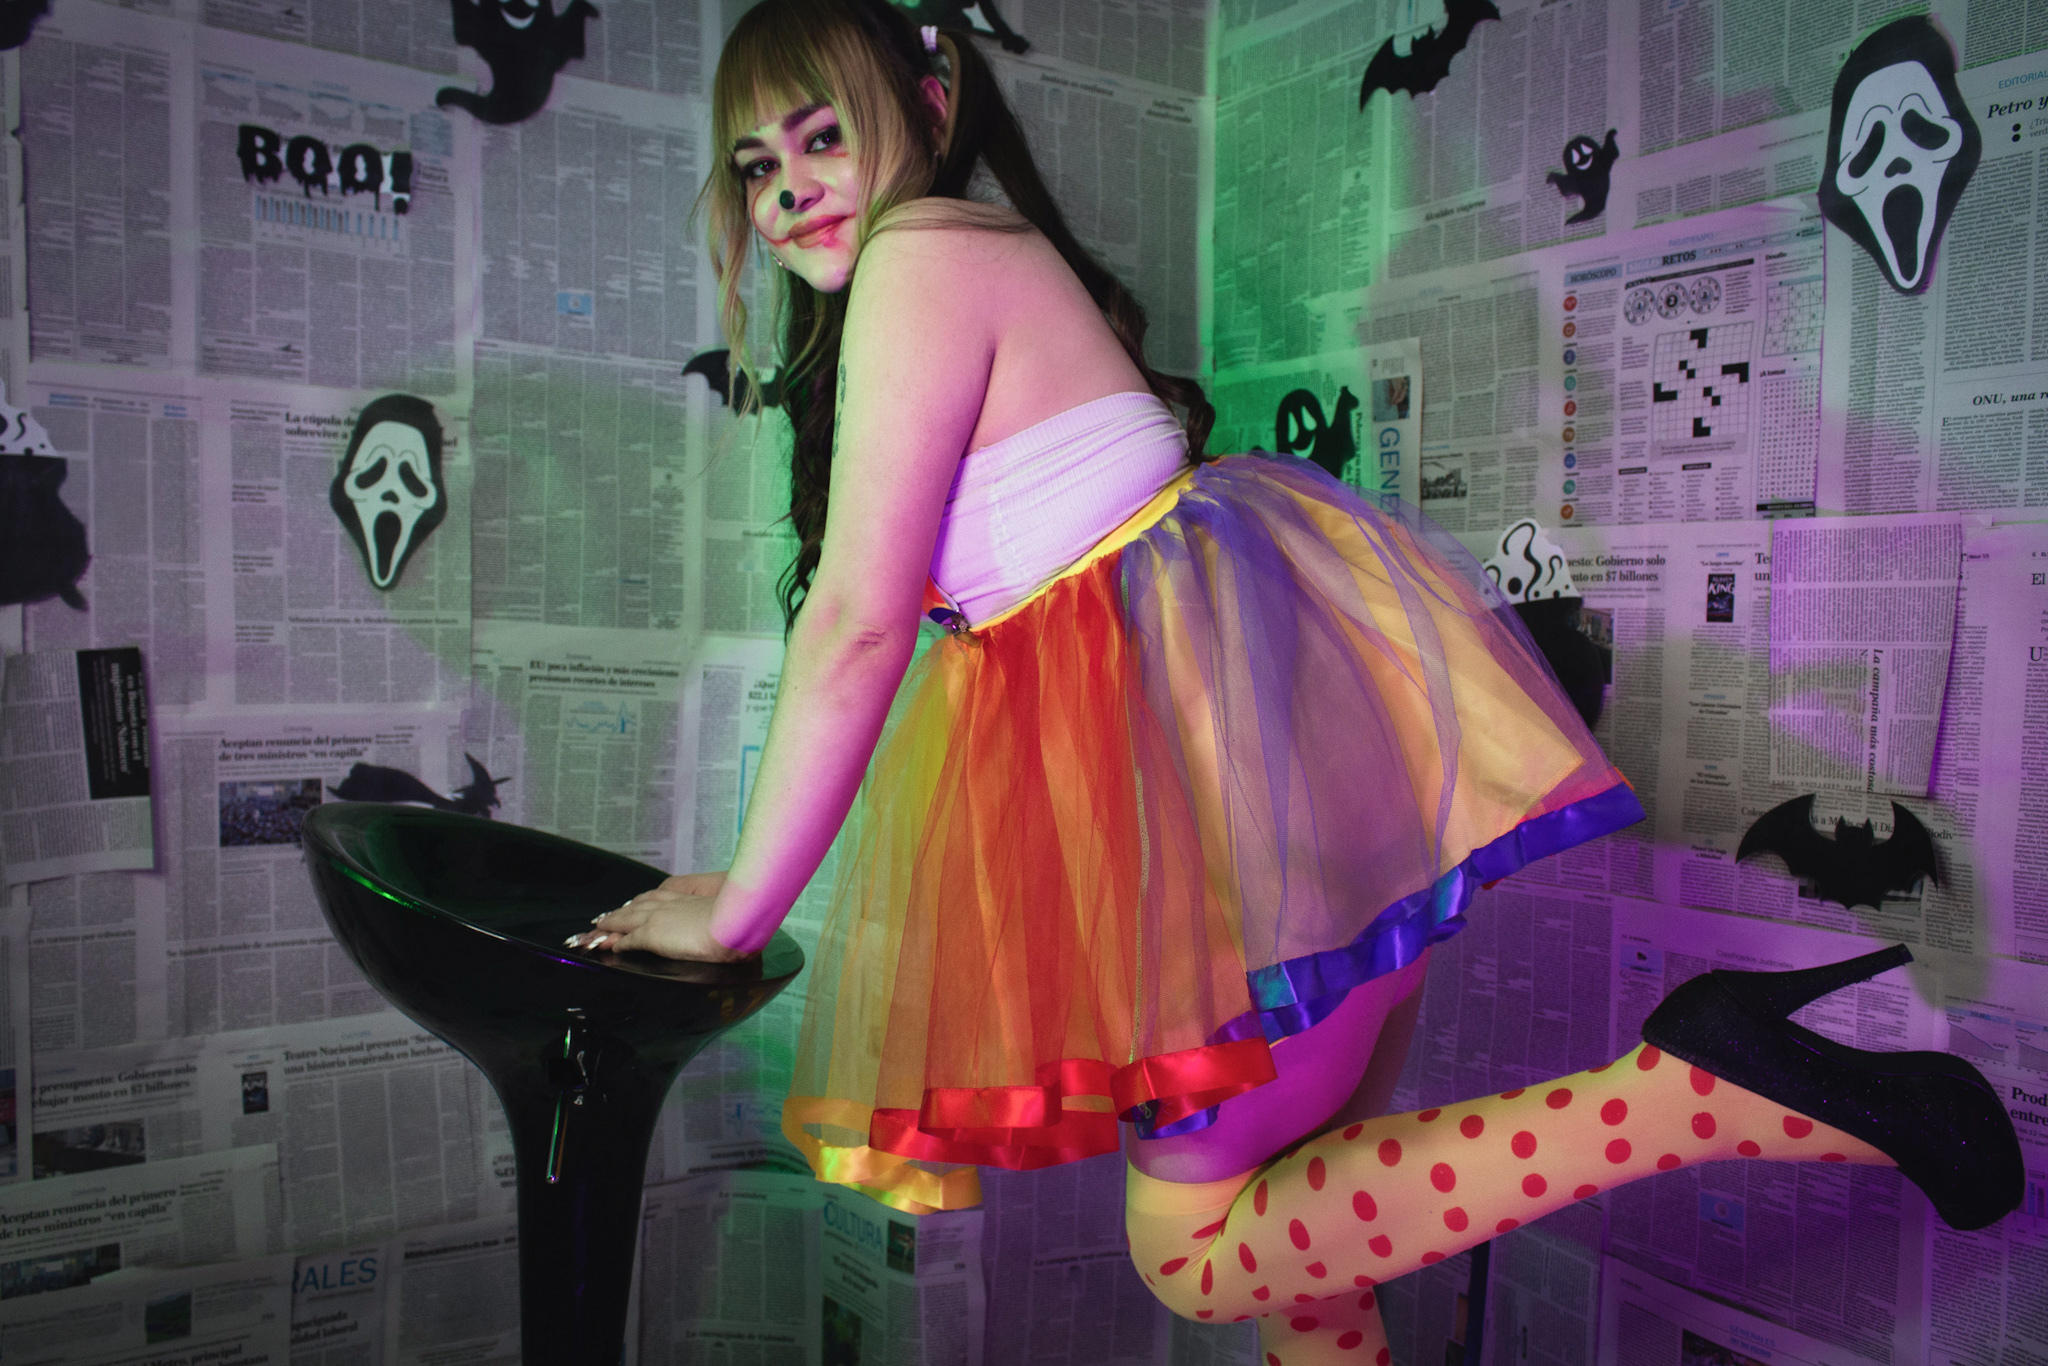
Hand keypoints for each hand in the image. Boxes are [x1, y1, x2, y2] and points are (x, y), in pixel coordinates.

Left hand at [564, 872, 749, 961]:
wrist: (736, 922)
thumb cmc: (738, 921)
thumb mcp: (725, 916)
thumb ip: (716, 919)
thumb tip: (722, 928)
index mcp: (687, 900)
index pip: (655, 899)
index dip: (640, 904)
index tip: (629, 906)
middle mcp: (670, 905)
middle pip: (635, 907)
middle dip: (617, 914)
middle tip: (601, 920)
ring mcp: (659, 919)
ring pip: (625, 921)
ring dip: (609, 926)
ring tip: (594, 932)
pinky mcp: (653, 934)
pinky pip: (629, 940)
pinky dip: (617, 943)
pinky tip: (610, 947)